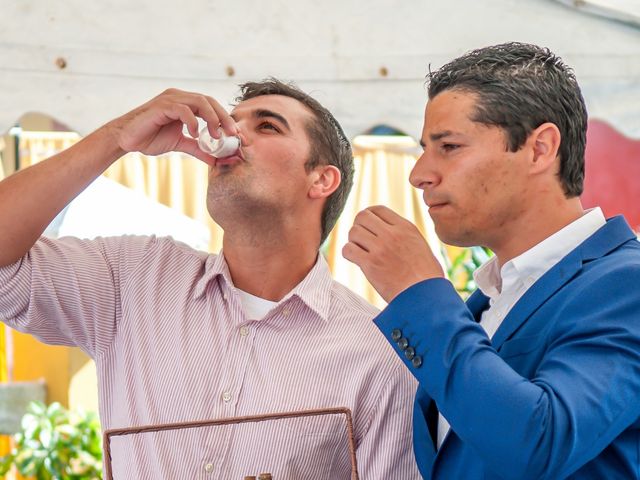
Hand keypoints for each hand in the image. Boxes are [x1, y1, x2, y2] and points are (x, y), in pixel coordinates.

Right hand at [105, 88, 237, 164]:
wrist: (126, 139)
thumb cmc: (150, 138)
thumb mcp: (180, 144)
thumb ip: (198, 149)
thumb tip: (216, 160)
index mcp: (185, 104)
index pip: (211, 106)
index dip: (225, 118)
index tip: (235, 135)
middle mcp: (179, 97)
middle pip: (209, 101)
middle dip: (224, 117)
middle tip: (232, 134)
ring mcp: (170, 99)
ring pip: (199, 101)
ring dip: (211, 118)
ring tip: (216, 136)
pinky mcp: (161, 105)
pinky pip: (183, 109)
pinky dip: (192, 121)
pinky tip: (194, 134)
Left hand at [342, 205, 443, 301]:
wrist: (426, 296)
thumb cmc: (426, 276)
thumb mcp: (419, 246)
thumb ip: (403, 235)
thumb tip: (387, 231)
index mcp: (406, 227)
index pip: (378, 209)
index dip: (369, 216)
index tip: (368, 227)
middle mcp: (392, 234)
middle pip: (362, 216)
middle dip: (358, 226)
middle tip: (361, 240)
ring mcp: (380, 248)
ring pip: (353, 232)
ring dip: (353, 241)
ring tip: (360, 251)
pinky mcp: (370, 264)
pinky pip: (348, 249)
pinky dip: (348, 253)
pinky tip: (356, 260)